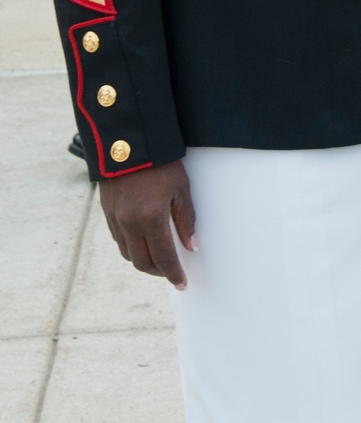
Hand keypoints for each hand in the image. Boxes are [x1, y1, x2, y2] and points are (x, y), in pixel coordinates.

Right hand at [99, 158, 195, 287]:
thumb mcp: (180, 187)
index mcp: (150, 218)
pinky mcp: (107, 211)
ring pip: (128, 253)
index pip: (163, 257)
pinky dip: (131, 246)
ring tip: (158, 257)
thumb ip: (185, 220)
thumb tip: (191, 247)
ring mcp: (115, 218)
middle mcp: (129, 223)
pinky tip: (142, 241)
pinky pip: (118, 239)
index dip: (173, 273)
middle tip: (171, 271)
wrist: (128, 139)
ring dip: (143, 260)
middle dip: (158, 271)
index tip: (182, 283)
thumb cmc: (160, 161)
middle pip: (142, 262)